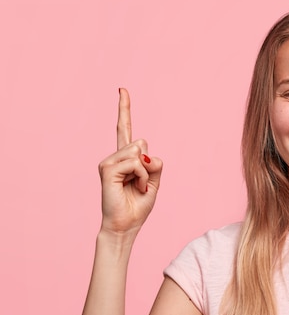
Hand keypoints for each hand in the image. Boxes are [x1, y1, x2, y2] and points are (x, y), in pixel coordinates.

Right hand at [97, 88, 162, 234]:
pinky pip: (135, 163)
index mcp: (126, 158)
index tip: (122, 89)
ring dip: (145, 174)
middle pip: (142, 142)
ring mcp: (109, 161)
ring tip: (135, 187)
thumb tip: (143, 152)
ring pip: (140, 152)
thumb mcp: (154, 182)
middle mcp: (115, 156)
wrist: (126, 225)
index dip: (124, 108)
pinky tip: (132, 188)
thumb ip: (154, 163)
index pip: (124, 128)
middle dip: (150, 165)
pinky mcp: (107, 169)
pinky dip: (141, 177)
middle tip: (140, 184)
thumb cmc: (138, 205)